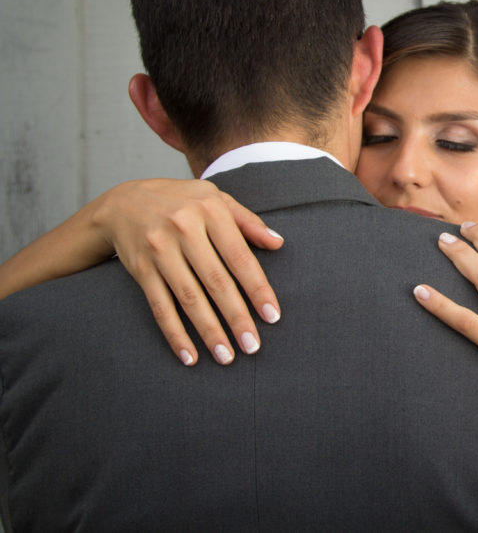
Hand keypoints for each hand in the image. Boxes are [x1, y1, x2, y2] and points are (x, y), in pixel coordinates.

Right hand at [91, 179, 282, 364]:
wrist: (122, 202)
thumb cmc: (181, 202)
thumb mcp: (215, 198)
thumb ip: (247, 221)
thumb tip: (278, 242)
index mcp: (209, 210)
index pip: (239, 256)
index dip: (257, 288)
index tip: (272, 316)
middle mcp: (183, 229)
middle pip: (215, 281)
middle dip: (236, 317)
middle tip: (253, 346)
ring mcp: (159, 250)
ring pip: (188, 298)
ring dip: (208, 331)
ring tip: (226, 356)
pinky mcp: (141, 270)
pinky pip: (160, 306)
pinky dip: (174, 333)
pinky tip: (189, 355)